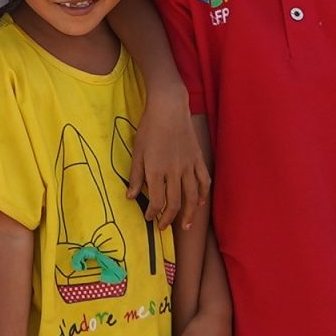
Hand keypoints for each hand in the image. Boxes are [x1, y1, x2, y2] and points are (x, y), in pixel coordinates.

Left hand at [133, 90, 209, 232]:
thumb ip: (136, 176)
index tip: (149, 218)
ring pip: (192, 196)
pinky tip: (200, 204)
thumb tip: (131, 197)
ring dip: (189, 214)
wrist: (169, 107)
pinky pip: (204, 181)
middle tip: (164, 227)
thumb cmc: (149, 128)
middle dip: (169, 219)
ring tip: (185, 225)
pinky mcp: (198, 158)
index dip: (153, 214)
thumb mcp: (137, 152)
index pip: (157, 201)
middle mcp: (174, 171)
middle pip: (175, 203)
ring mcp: (188, 165)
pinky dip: (203, 194)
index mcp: (156, 170)